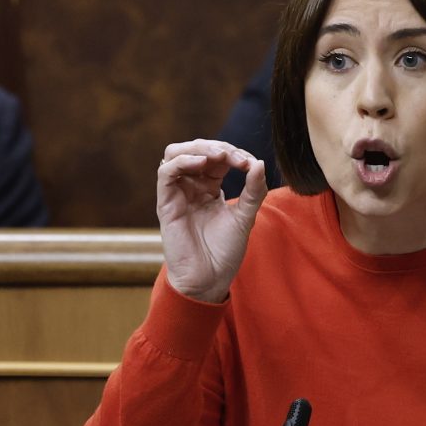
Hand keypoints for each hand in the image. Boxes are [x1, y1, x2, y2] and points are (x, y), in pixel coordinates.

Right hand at [156, 139, 266, 303]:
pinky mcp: (166, 203)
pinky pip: (166, 172)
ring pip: (176, 153)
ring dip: (198, 148)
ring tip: (218, 155)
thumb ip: (254, 191)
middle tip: (235, 157)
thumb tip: (259, 162)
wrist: (209, 279)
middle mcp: (191, 187)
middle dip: (217, 146)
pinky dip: (183, 161)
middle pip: (196, 149)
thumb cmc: (225, 252)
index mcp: (209, 187)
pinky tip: (202, 162)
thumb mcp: (245, 217)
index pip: (217, 156)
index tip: (250, 163)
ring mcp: (177, 193)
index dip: (234, 153)